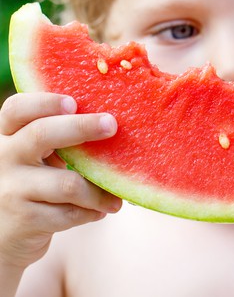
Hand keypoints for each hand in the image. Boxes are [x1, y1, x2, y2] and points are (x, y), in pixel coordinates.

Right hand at [0, 93, 121, 270]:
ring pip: (67, 183)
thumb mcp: (34, 159)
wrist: (2, 239)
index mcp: (9, 136)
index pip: (17, 109)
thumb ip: (58, 140)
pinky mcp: (22, 220)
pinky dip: (90, 212)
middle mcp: (4, 158)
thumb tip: (110, 123)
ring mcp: (10, 189)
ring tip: (116, 197)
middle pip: (42, 133)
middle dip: (81, 127)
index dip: (45, 102)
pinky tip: (100, 211)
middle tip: (111, 125)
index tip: (73, 102)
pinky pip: (69, 213)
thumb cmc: (31, 187)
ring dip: (98, 191)